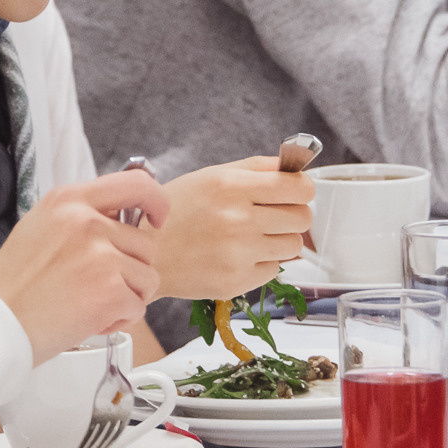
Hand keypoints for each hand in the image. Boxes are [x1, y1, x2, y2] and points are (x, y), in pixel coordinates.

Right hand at [0, 169, 165, 363]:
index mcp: (69, 200)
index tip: (155, 221)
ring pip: (148, 277)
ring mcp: (101, 255)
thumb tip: (121, 216)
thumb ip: (80, 216)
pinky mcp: (110, 291)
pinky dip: (119, 320)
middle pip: (146, 243)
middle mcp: (87, 221)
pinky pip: (138, 306)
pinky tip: (89, 320)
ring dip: (127, 297)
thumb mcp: (40, 227)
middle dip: (132, 270)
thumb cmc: (14, 285)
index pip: (136, 184)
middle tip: (98, 286)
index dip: (156, 202)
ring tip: (90, 304)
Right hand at [145, 156, 314, 301]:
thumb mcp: (211, 176)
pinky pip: (274, 270)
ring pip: (293, 246)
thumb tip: (296, 167)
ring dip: (278, 241)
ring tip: (251, 237)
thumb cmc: (176, 212)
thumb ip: (256, 168)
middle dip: (293, 215)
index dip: (302, 190)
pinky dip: (261, 263)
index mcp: (231, 186)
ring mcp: (238, 252)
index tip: (294, 193)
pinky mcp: (237, 281)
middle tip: (272, 216)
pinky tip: (237, 256)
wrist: (144, 254)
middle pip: (302, 218)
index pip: (300, 187)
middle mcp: (237, 218)